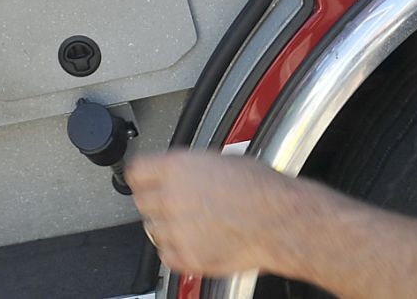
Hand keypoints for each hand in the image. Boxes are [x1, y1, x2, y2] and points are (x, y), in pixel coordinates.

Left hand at [127, 150, 319, 279]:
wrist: (280, 222)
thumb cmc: (262, 190)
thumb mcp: (223, 161)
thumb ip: (194, 168)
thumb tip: (187, 171)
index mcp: (177, 168)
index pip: (136, 171)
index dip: (141, 176)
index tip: (144, 180)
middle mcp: (171, 197)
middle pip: (141, 201)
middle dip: (154, 201)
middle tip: (170, 203)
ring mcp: (177, 229)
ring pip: (152, 229)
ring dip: (165, 226)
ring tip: (188, 223)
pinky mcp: (187, 256)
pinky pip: (165, 255)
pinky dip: (174, 251)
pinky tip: (191, 242)